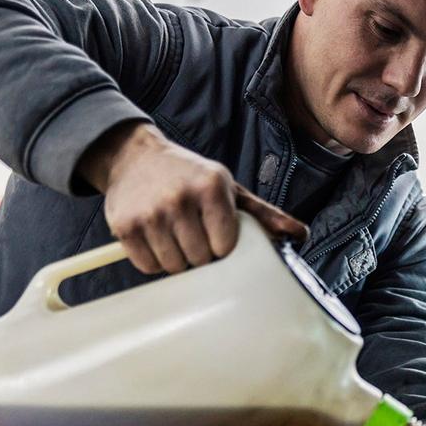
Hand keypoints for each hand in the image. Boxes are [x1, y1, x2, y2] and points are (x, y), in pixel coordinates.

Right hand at [80, 121, 307, 273]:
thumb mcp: (228, 189)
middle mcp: (179, 197)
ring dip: (177, 259)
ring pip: (174, 267)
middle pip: (200, 259)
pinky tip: (156, 238)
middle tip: (193, 232)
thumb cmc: (190, 176)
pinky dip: (154, 261)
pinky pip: (148, 267)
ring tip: (174, 234)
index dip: (222, 246)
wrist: (135, 157)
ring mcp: (149, 213)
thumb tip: (300, 235)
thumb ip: (264, 214)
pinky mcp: (124, 227)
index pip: (225, 246)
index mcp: (211, 186)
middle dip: (200, 253)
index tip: (215, 233)